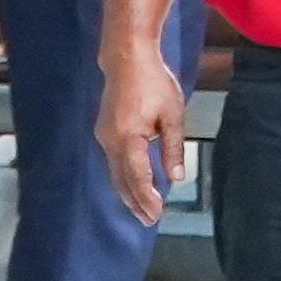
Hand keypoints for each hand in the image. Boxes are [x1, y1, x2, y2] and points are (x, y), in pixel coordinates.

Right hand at [98, 51, 192, 226]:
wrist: (127, 59)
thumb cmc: (154, 83)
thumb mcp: (172, 114)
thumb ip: (173, 147)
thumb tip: (177, 177)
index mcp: (128, 137)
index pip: (137, 176)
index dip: (147, 198)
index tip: (157, 214)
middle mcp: (110, 140)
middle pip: (122, 180)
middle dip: (136, 202)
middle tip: (150, 221)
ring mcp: (103, 136)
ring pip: (115, 173)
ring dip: (128, 192)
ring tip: (142, 210)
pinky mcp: (103, 131)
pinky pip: (113, 161)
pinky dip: (123, 177)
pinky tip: (133, 185)